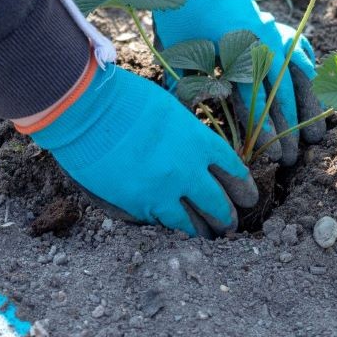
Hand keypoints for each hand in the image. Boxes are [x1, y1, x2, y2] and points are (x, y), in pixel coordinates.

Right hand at [30, 63, 257, 237]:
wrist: (88, 110)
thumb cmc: (125, 99)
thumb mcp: (170, 110)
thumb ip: (188, 135)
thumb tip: (196, 152)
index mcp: (198, 140)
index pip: (233, 170)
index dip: (244, 187)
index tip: (249, 197)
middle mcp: (187, 169)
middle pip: (219, 203)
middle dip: (229, 218)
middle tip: (232, 225)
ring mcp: (163, 189)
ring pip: (193, 223)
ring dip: (204, 232)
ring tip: (209, 237)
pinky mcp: (138, 203)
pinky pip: (163, 222)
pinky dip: (172, 226)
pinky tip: (177, 231)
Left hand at [147, 0, 325, 165]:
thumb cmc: (182, 16)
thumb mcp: (177, 53)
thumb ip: (188, 88)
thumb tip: (197, 123)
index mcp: (235, 52)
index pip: (253, 100)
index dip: (262, 129)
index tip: (269, 154)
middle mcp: (262, 45)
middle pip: (282, 95)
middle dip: (289, 130)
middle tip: (292, 160)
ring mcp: (274, 35)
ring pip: (301, 78)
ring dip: (309, 109)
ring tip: (316, 137)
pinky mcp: (278, 27)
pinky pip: (303, 54)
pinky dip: (312, 76)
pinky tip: (317, 95)